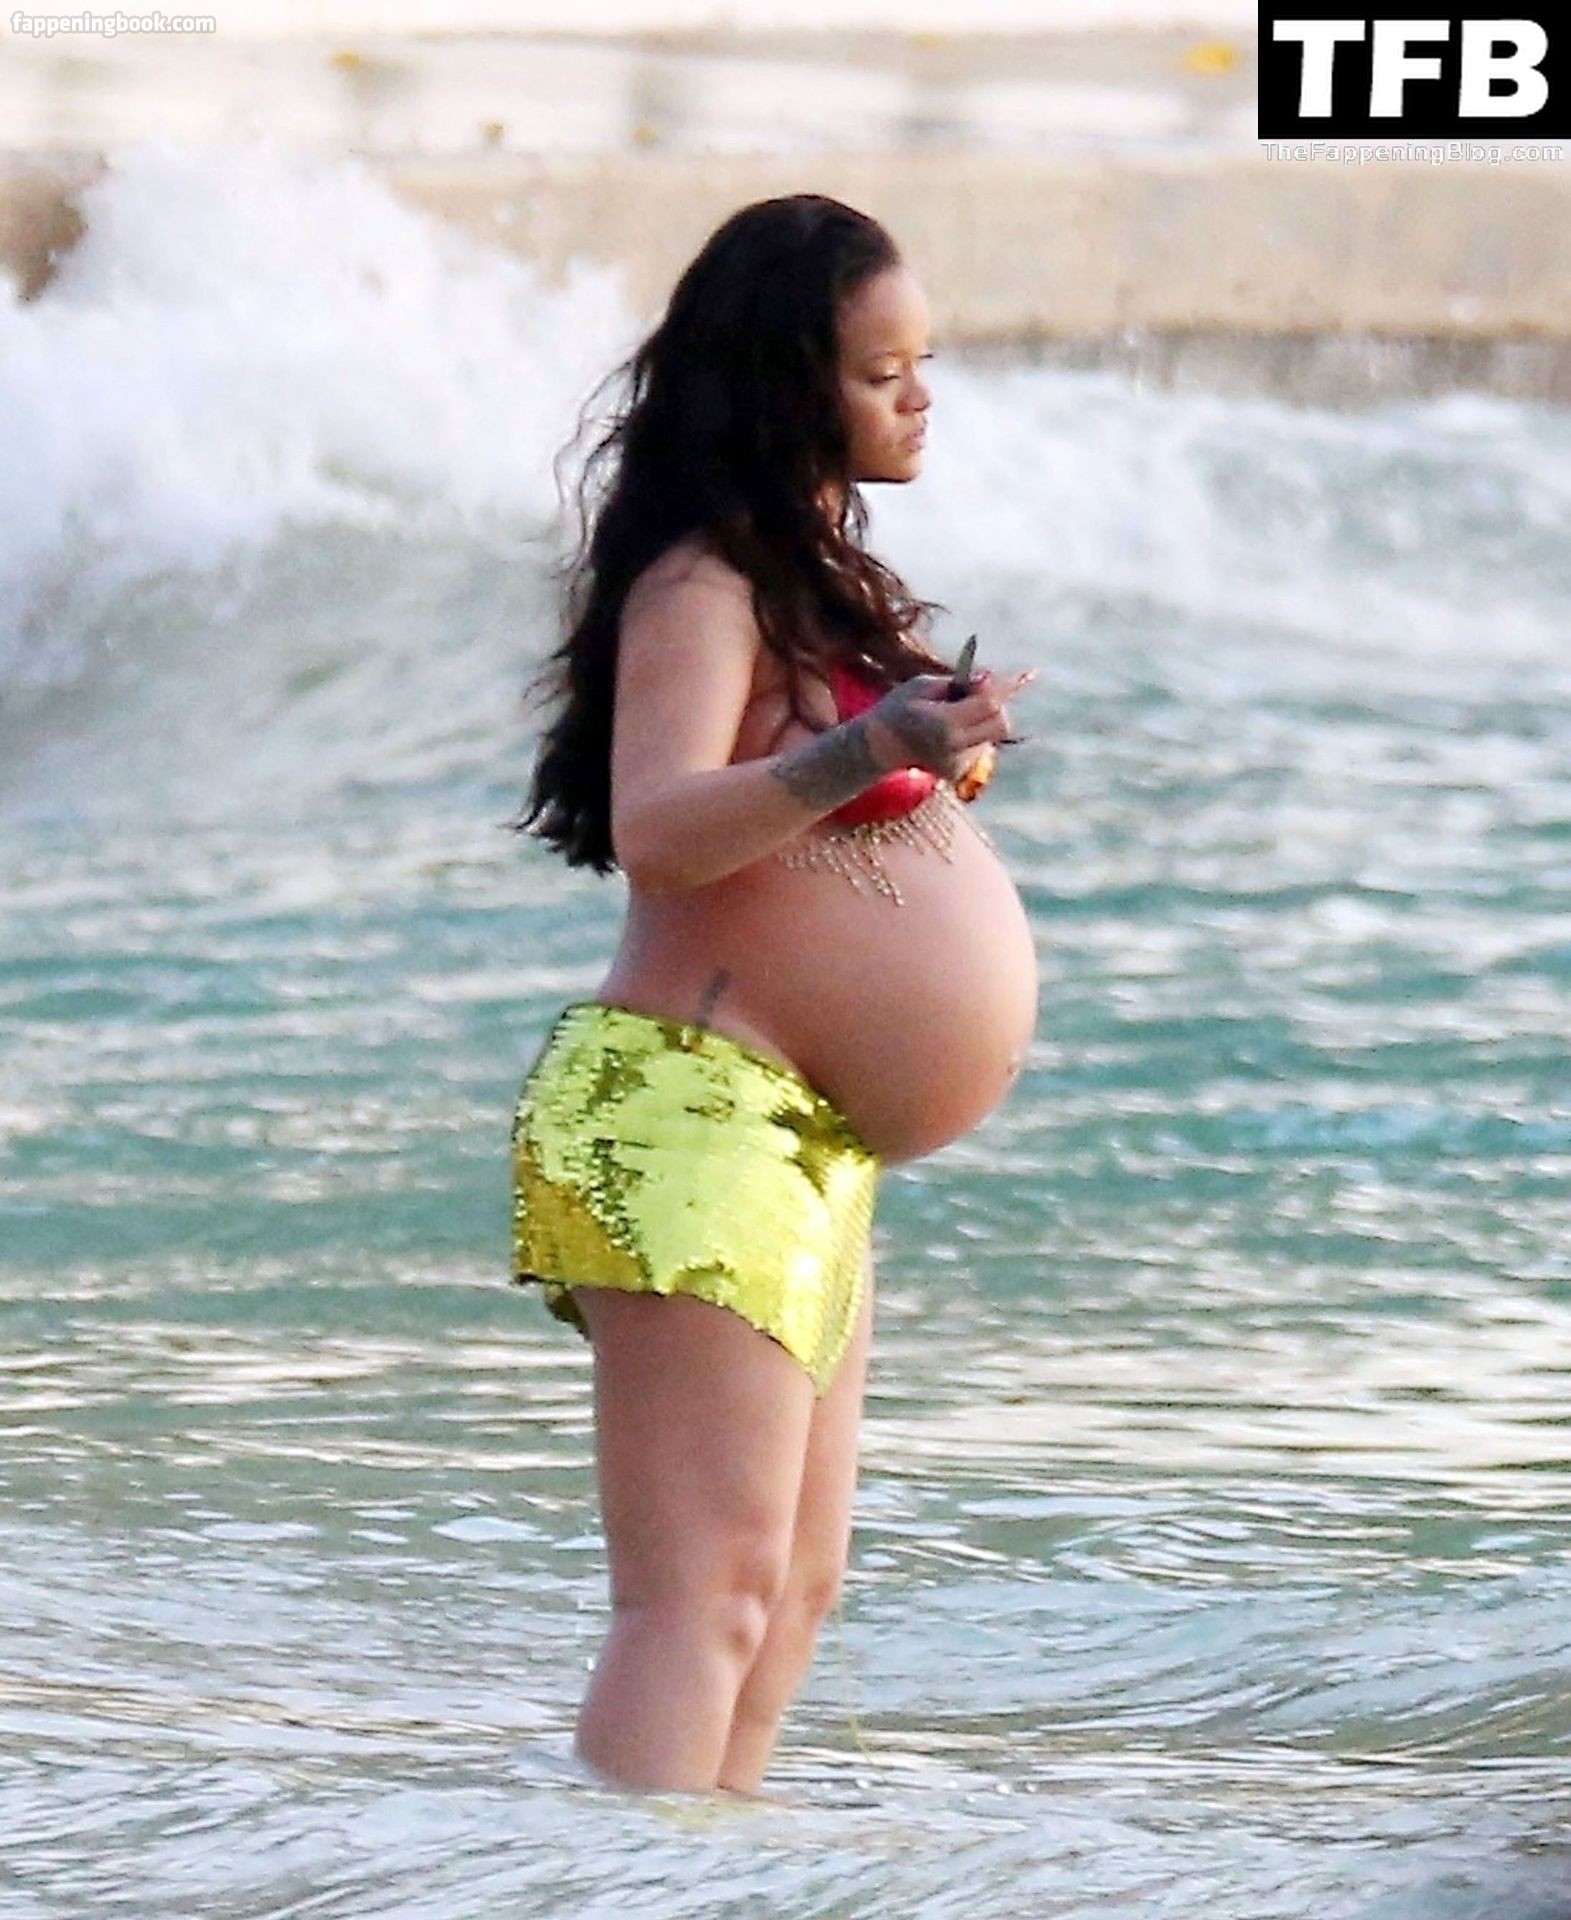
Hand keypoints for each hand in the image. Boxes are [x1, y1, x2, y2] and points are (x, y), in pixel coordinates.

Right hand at [864, 667, 1036, 780]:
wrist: (881, 746)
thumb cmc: (900, 708)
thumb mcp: (922, 685)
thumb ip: (958, 681)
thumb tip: (989, 677)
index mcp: (944, 724)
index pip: (989, 703)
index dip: (1004, 687)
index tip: (1024, 673)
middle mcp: (954, 747)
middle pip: (1001, 724)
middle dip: (997, 706)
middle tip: (976, 695)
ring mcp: (958, 763)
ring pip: (992, 735)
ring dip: (983, 719)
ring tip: (954, 714)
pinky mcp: (959, 771)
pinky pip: (980, 746)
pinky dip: (972, 733)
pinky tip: (949, 731)